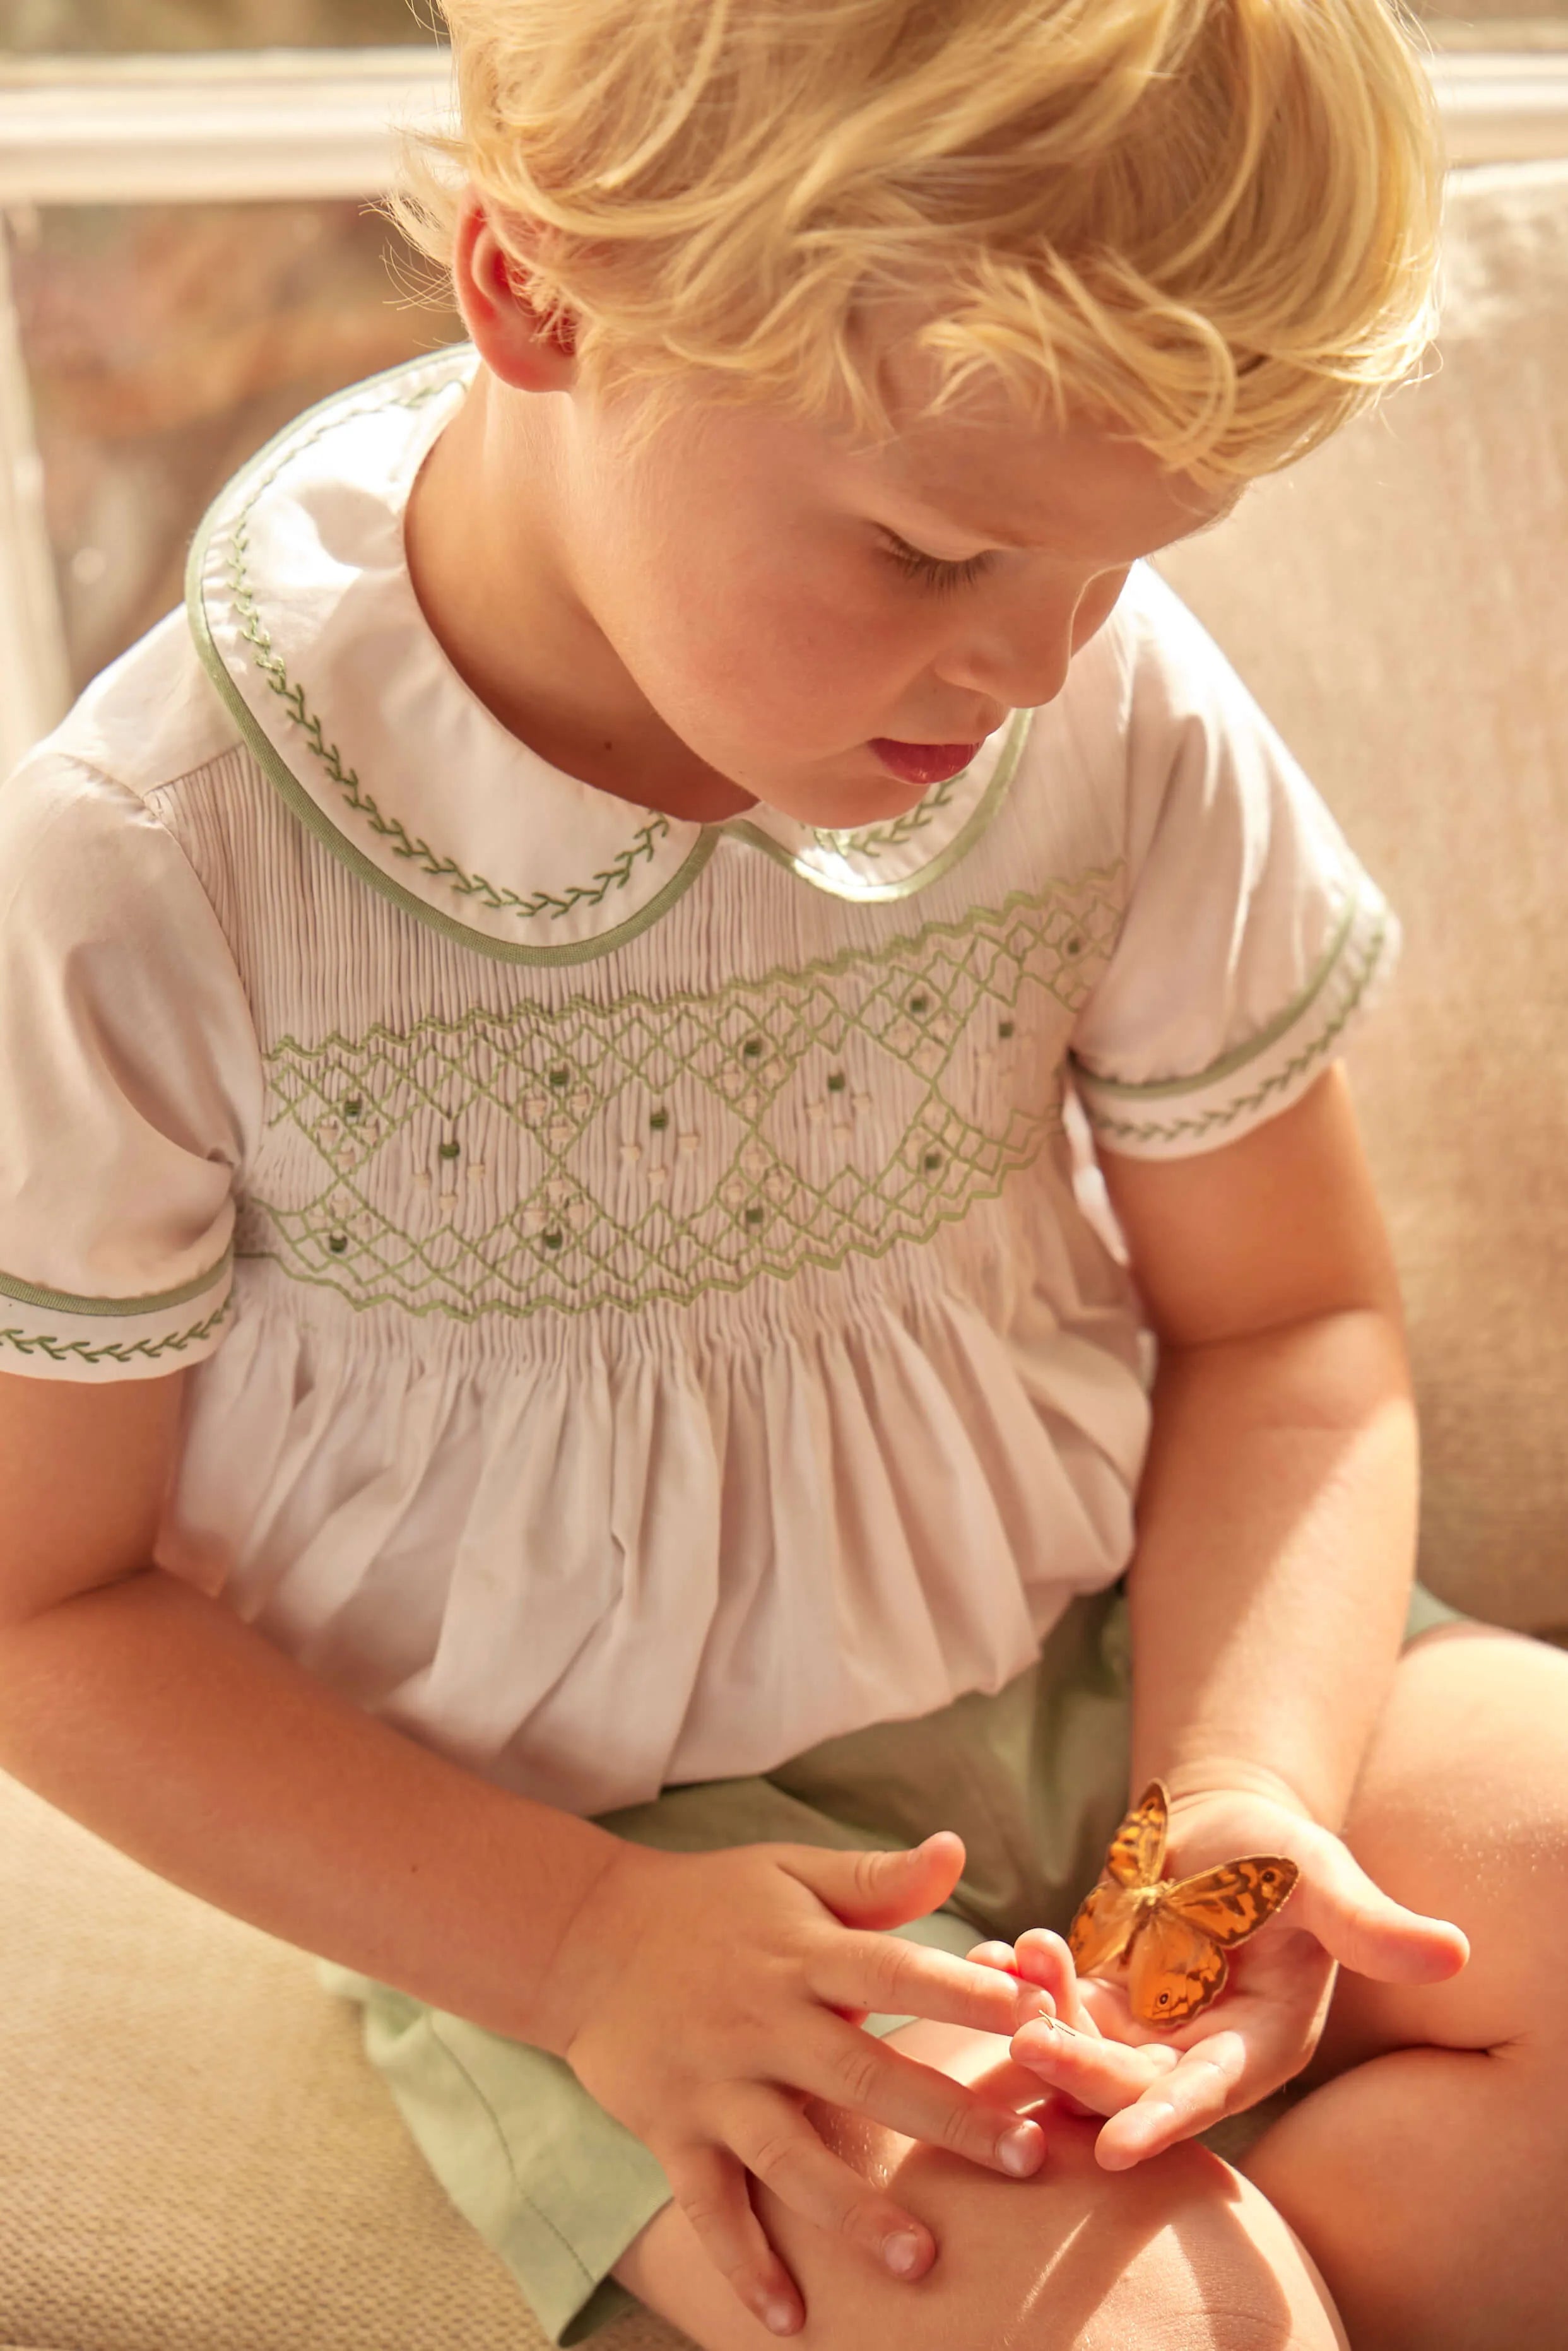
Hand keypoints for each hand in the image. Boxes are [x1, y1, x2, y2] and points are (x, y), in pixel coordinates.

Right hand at [546, 1832, 1052, 2335]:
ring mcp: (715, 2083)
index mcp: (800, 1954)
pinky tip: (789, 2320)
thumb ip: (877, 1880)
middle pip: (861, 2074)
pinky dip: (744, 2265)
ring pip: (788, 2156)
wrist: (588, 1937)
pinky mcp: (672, 2131)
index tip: (1036, 2015)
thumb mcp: (791, 1874)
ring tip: (921, 2260)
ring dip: (854, 2211)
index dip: (962, 1993)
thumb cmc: (712, 1904)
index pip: (893, 1971)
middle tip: (1025, 2156)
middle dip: (946, 2116)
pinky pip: (709, 2207)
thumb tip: (958, 1849)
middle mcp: (761, 2021)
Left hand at [974, 1780, 1467, 2171]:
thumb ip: (1369, 1923)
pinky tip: (981, 1957)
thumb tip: (1453, 1952)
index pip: (1207, 2093)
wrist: (1226, 1826)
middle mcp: (1196, 2050)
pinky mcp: (1095, 1993)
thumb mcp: (1325, 1878)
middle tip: (1024, 2043)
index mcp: (1259, 2041)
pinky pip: (1049, 2000)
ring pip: (1078, 2046)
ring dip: (1038, 2020)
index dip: (1164, 2119)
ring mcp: (1140, 2025)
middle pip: (1128, 2081)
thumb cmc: (1286, 1850)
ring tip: (1003, 1973)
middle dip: (1077, 2071)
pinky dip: (1016, 1983)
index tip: (1117, 2152)